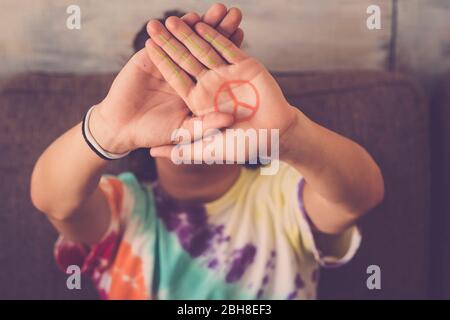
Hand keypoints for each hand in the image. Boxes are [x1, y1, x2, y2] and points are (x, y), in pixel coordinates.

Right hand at [89, 4, 244, 153]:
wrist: (123, 129)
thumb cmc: (155, 132)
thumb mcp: (185, 132)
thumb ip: (206, 125)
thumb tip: (230, 119)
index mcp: (198, 88)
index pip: (216, 64)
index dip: (229, 48)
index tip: (241, 32)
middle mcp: (185, 73)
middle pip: (205, 47)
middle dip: (219, 29)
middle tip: (234, 12)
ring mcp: (167, 64)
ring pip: (185, 41)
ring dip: (198, 24)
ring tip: (214, 9)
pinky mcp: (148, 59)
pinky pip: (161, 43)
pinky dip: (168, 31)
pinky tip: (181, 18)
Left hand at [145, 18, 296, 159]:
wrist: (274, 137)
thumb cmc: (242, 146)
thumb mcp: (207, 150)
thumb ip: (180, 150)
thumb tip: (150, 152)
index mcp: (200, 100)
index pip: (176, 77)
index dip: (162, 62)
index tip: (146, 46)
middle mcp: (211, 85)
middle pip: (186, 60)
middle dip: (170, 42)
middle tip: (152, 25)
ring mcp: (228, 74)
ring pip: (205, 50)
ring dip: (189, 34)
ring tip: (172, 19)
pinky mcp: (246, 66)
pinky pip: (228, 48)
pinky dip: (215, 37)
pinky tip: (200, 24)